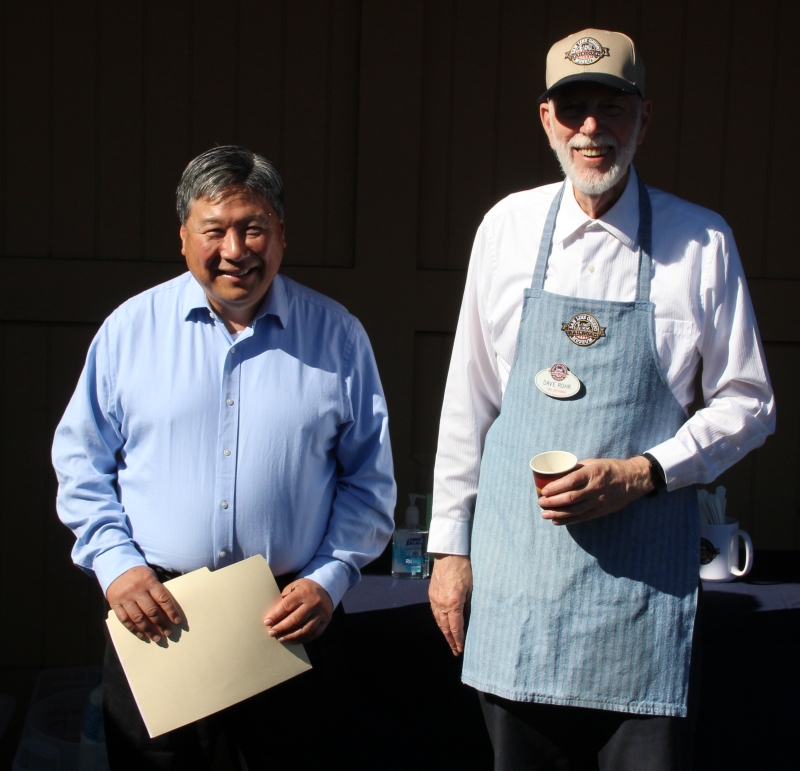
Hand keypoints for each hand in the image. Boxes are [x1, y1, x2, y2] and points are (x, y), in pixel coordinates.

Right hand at [106, 566, 181, 641]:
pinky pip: (125, 619)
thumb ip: (158, 591)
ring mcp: (124, 598)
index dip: (171, 611)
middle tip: (168, 633)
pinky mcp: (115, 604)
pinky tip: (142, 635)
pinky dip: (134, 629)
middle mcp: (136, 590)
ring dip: (148, 630)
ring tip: (157, 638)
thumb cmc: (139, 575)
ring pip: (138, 618)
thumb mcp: (151, 577)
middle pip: (151, 611)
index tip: (177, 621)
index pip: (162, 598)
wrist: (117, 568)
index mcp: (149, 581)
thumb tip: (170, 610)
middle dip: (161, 624)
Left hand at [264, 578, 332, 642]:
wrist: (326, 588)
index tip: (267, 622)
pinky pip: (314, 634)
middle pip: (295, 619)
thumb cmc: (305, 588)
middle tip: (272, 633)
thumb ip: (285, 597)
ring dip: (291, 636)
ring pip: (305, 629)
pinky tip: (293, 640)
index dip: (276, 615)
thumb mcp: (294, 586)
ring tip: (281, 639)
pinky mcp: (326, 621)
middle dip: (281, 628)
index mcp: (304, 593)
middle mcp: (313, 603)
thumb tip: (274, 614)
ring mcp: (321, 613)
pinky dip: (302, 639)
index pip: (287, 606)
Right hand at [429, 554, 472, 655]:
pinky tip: (443, 625)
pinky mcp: (431, 594)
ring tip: (450, 641)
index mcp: (453, 603)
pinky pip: (435, 612)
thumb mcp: (471, 588)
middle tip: (455, 651)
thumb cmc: (464, 569)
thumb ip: (468, 605)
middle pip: (445, 627)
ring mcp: (434, 599)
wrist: (449, 554)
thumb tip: (468, 620)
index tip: (461, 649)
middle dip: (450, 640)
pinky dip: (440, 621)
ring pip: (438, 621)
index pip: (456, 627)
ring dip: (444, 632)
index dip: (458, 640)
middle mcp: (441, 604)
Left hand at [538, 456, 653, 525]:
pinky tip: (556, 521)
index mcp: (592, 473)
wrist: (633, 480)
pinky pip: (582, 517)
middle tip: (540, 503)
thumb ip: (576, 469)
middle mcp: (595, 488)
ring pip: (575, 510)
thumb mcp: (593, 463)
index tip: (543, 491)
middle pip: (570, 498)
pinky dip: (567, 520)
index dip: (554, 488)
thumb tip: (557, 474)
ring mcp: (599, 501)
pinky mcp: (601, 511)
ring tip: (544, 514)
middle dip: (552, 502)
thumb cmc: (609, 468)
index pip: (570, 482)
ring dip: (557, 514)